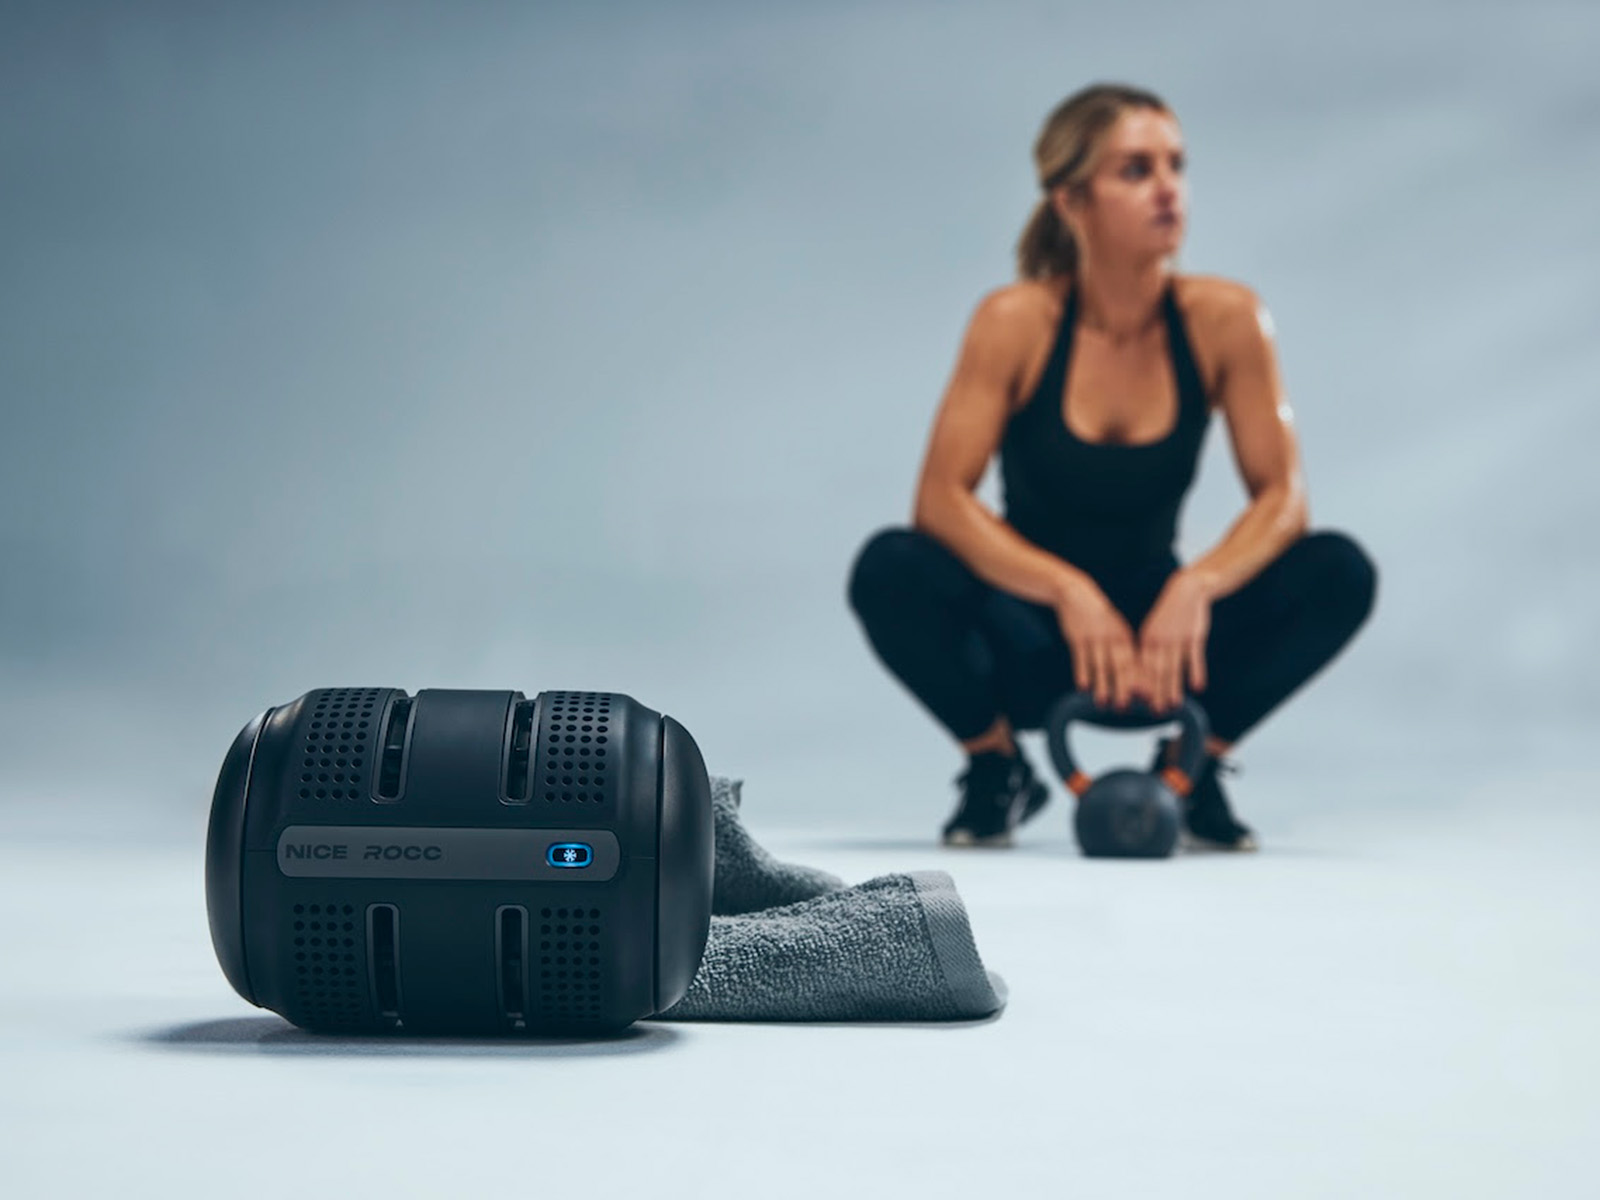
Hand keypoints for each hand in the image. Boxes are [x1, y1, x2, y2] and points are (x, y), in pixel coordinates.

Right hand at [1053, 575, 1145, 710]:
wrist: (1076, 593)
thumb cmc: (1098, 615)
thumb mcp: (1116, 628)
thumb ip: (1125, 649)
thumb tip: (1134, 674)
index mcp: (1126, 637)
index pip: (1137, 662)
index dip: (1143, 681)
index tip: (1148, 698)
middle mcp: (1113, 638)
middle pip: (1121, 667)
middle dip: (1124, 688)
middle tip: (1126, 706)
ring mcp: (1095, 638)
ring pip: (1100, 666)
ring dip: (1102, 685)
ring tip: (1103, 703)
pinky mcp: (1078, 638)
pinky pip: (1081, 659)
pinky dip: (1082, 673)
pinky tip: (1083, 687)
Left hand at [1136, 569, 1211, 712]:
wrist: (1187, 590)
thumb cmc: (1169, 615)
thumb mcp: (1153, 630)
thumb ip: (1149, 651)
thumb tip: (1144, 674)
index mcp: (1146, 639)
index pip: (1141, 666)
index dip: (1139, 684)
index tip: (1136, 702)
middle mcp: (1159, 640)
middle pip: (1156, 671)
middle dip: (1155, 692)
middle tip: (1154, 712)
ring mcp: (1177, 639)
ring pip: (1174, 667)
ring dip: (1174, 687)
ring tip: (1174, 705)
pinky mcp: (1194, 636)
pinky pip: (1194, 657)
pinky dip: (1196, 672)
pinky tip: (1197, 687)